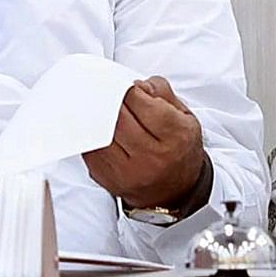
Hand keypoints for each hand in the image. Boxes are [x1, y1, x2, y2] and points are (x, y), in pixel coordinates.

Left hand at [82, 77, 209, 212]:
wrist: (174, 192)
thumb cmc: (179, 151)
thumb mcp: (184, 116)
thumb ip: (162, 93)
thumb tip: (136, 84)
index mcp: (174, 136)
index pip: (143, 103)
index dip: (131, 90)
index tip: (129, 87)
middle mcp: (151, 157)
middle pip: (119, 117)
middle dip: (114, 100)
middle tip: (114, 94)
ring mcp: (127, 171)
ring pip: (101, 133)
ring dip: (100, 116)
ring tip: (104, 109)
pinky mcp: (108, 179)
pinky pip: (91, 149)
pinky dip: (94, 135)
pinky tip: (101, 130)